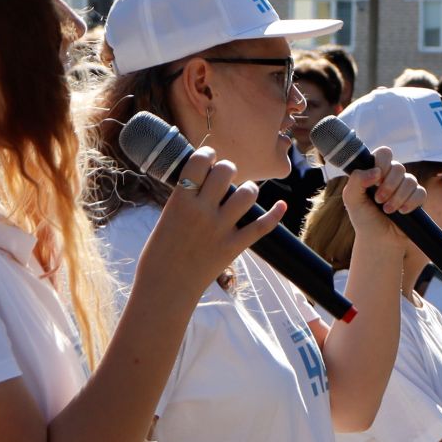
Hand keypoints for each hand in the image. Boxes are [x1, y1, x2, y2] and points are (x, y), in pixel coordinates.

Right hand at [140, 148, 286, 295]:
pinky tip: (281, 205)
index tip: (210, 156)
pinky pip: (261, 226)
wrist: (165, 287)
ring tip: (243, 194)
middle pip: (226, 171)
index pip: (200, 161)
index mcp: (181, 200)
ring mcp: (220, 229)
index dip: (207, 154)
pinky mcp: (234, 246)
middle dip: (227, 169)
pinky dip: (274, 215)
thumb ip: (185, 199)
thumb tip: (203, 181)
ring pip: (247, 193)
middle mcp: (202, 211)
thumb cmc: (159, 253)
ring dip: (248, 189)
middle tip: (225, 176)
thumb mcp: (166, 217)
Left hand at [341, 146, 423, 250]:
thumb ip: (356, 181)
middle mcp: (391, 176)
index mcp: (376, 171)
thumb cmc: (364, 218)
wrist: (378, 239)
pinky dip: (410, 203)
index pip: (384, 153)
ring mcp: (405, 187)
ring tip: (387, 210)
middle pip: (399, 167)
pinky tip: (401, 212)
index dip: (382, 163)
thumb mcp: (351, 199)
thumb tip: (375, 171)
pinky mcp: (417, 198)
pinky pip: (420, 193)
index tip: (376, 178)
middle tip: (378, 200)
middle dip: (389, 185)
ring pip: (410, 180)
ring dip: (398, 197)